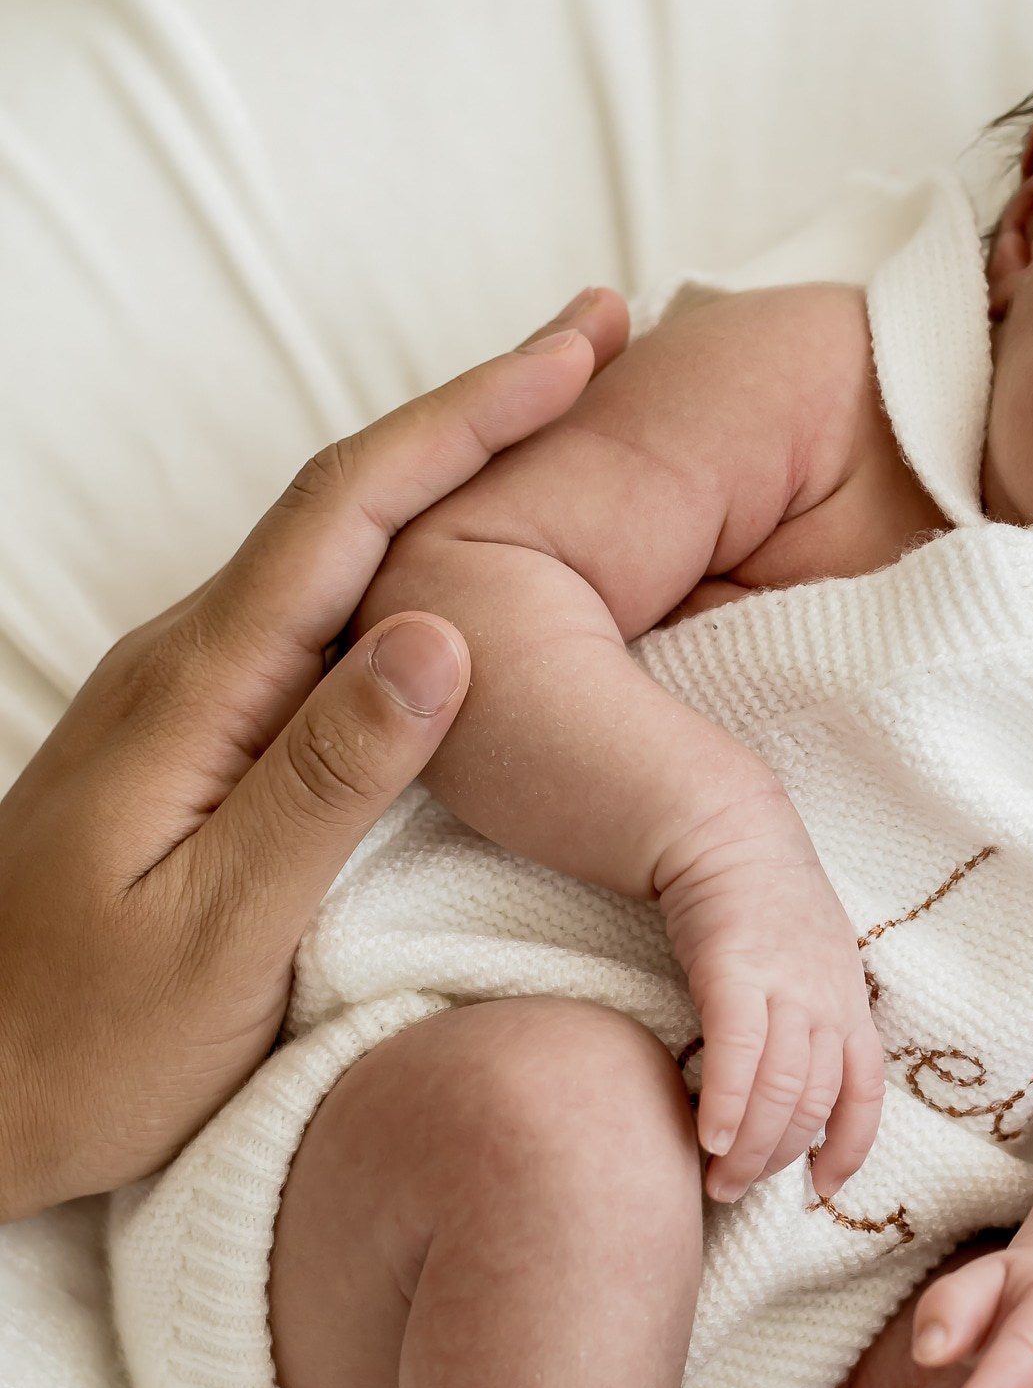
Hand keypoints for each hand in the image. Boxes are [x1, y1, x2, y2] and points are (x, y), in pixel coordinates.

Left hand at [0, 290, 628, 1219]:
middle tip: (597, 339)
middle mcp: (182, 664)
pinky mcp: (186, 743)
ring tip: (555, 422)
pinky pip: (312, 613)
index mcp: (198, 691)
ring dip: (446, 473)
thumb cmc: (79, 1048)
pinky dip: (404, 556)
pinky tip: (457, 572)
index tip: (578, 349)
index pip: (353, 511)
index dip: (472, 417)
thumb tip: (444, 630)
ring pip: (332, 549)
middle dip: (478, 411)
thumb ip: (328, 780)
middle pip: (349, 499)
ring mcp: (178, 698)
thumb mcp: (218, 933)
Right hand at [655, 788, 885, 1208]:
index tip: (825, 1190)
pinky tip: (709, 1138)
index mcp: (850, 1004)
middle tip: (738, 1190)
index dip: (849, 1147)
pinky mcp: (735, 972)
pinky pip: (740, 1053)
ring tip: (718, 1182)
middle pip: (815, 1104)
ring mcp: (786, 987)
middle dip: (780, 1159)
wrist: (728, 832)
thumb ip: (812, 1018)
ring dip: (751, 1149)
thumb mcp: (812, 962)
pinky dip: (729, 1104)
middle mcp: (828, 1002)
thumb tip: (793, 1085)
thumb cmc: (764, 903)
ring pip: (782, 1091)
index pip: (865, 1092)